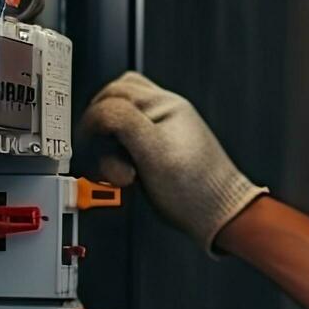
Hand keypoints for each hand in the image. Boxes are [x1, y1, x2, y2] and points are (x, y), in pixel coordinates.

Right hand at [78, 72, 268, 253]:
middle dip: (101, 132)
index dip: (95, 116)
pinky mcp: (156, 156)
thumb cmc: (195, 187)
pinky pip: (126, 150)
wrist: (219, 216)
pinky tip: (129, 179)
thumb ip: (121, 121)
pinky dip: (120, 163)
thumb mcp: (152, 149)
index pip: (114, 93)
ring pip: (117, 130)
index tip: (90, 141)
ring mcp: (159, 135)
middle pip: (113, 106)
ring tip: (123, 174)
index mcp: (163, 105)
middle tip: (104, 155)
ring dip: (110, 152)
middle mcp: (161, 115)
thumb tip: (96, 110)